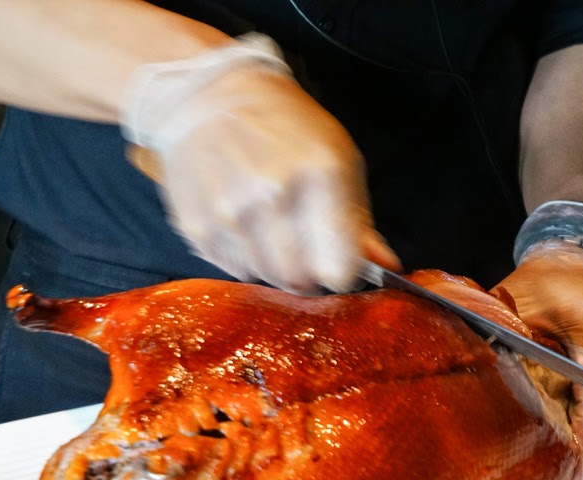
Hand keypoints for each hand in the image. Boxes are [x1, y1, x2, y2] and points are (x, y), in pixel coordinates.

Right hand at [122, 35, 398, 292]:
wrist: (211, 96)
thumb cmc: (285, 126)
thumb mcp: (338, 158)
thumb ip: (360, 220)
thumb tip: (386, 267)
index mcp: (319, 175)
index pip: (338, 269)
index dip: (342, 272)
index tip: (338, 262)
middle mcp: (271, 196)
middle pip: (299, 280)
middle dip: (307, 271)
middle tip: (303, 244)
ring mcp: (229, 213)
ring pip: (265, 277)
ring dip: (273, 263)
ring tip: (270, 225)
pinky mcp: (197, 226)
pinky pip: (234, 269)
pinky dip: (244, 255)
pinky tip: (244, 222)